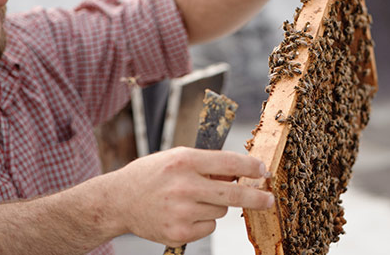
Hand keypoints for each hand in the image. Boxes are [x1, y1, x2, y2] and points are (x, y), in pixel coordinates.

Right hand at [110, 147, 272, 246]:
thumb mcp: (177, 157)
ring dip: (216, 206)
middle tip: (270, 199)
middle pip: (233, 194)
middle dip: (256, 197)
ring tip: (191, 199)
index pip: (228, 162)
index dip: (251, 167)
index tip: (264, 171)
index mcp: (184, 161)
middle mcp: (183, 186)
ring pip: (221, 212)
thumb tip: (240, 173)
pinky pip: (209, 228)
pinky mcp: (178, 233)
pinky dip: (203, 222)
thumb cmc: (152, 174)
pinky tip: (184, 213)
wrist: (119, 200)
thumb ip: (208, 164)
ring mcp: (180, 212)